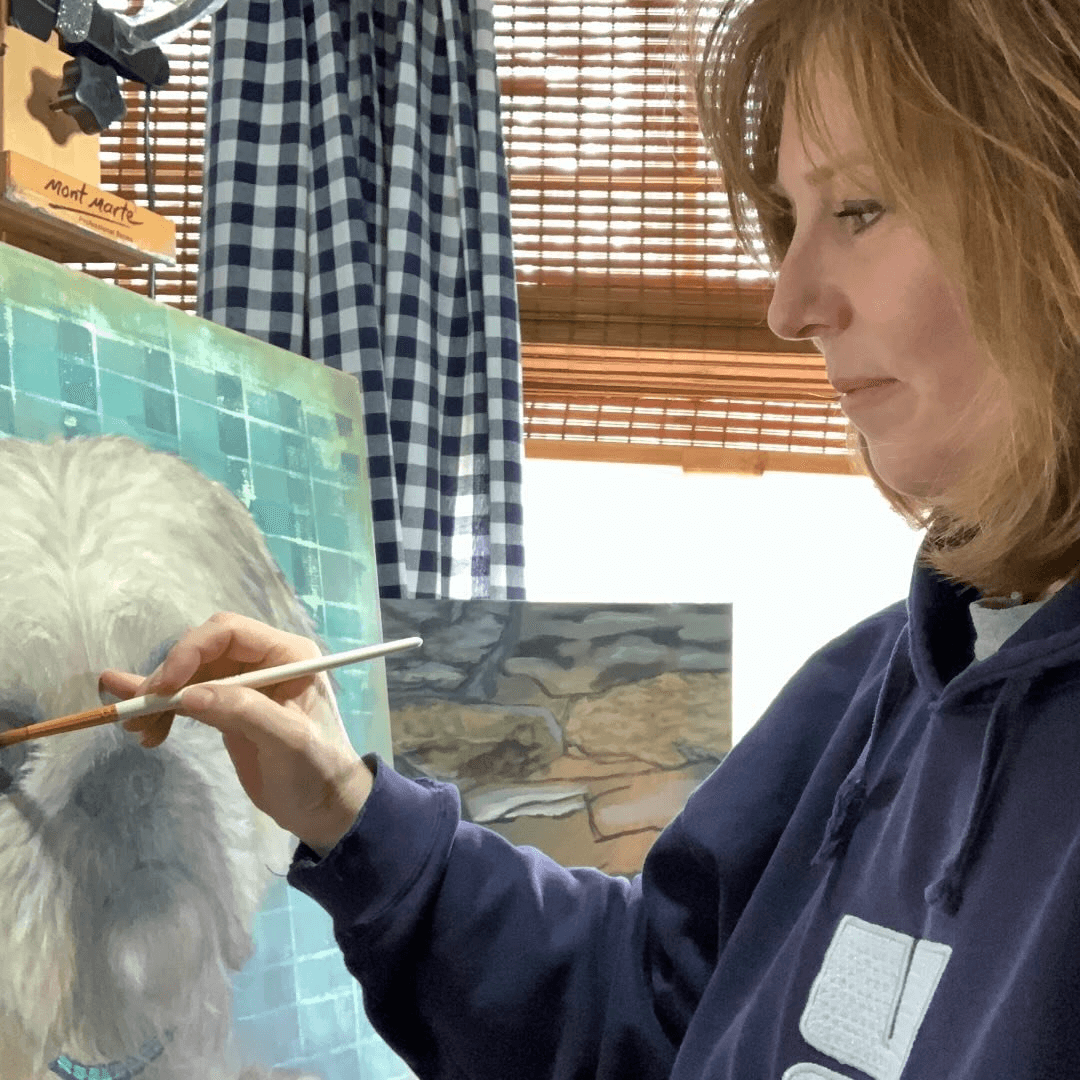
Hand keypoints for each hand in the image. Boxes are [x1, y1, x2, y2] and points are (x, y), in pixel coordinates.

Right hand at [98, 611, 372, 855]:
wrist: (322, 808)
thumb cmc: (317, 769)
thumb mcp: (287, 740)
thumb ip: (242, 711)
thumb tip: (188, 694)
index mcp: (288, 654)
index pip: (229, 632)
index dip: (191, 650)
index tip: (163, 686)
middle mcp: (264, 661)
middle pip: (202, 650)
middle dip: (167, 676)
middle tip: (139, 711)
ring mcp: (244, 685)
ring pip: (189, 675)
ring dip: (158, 696)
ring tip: (136, 727)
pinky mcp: (227, 710)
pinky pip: (188, 698)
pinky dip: (164, 711)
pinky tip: (146, 730)